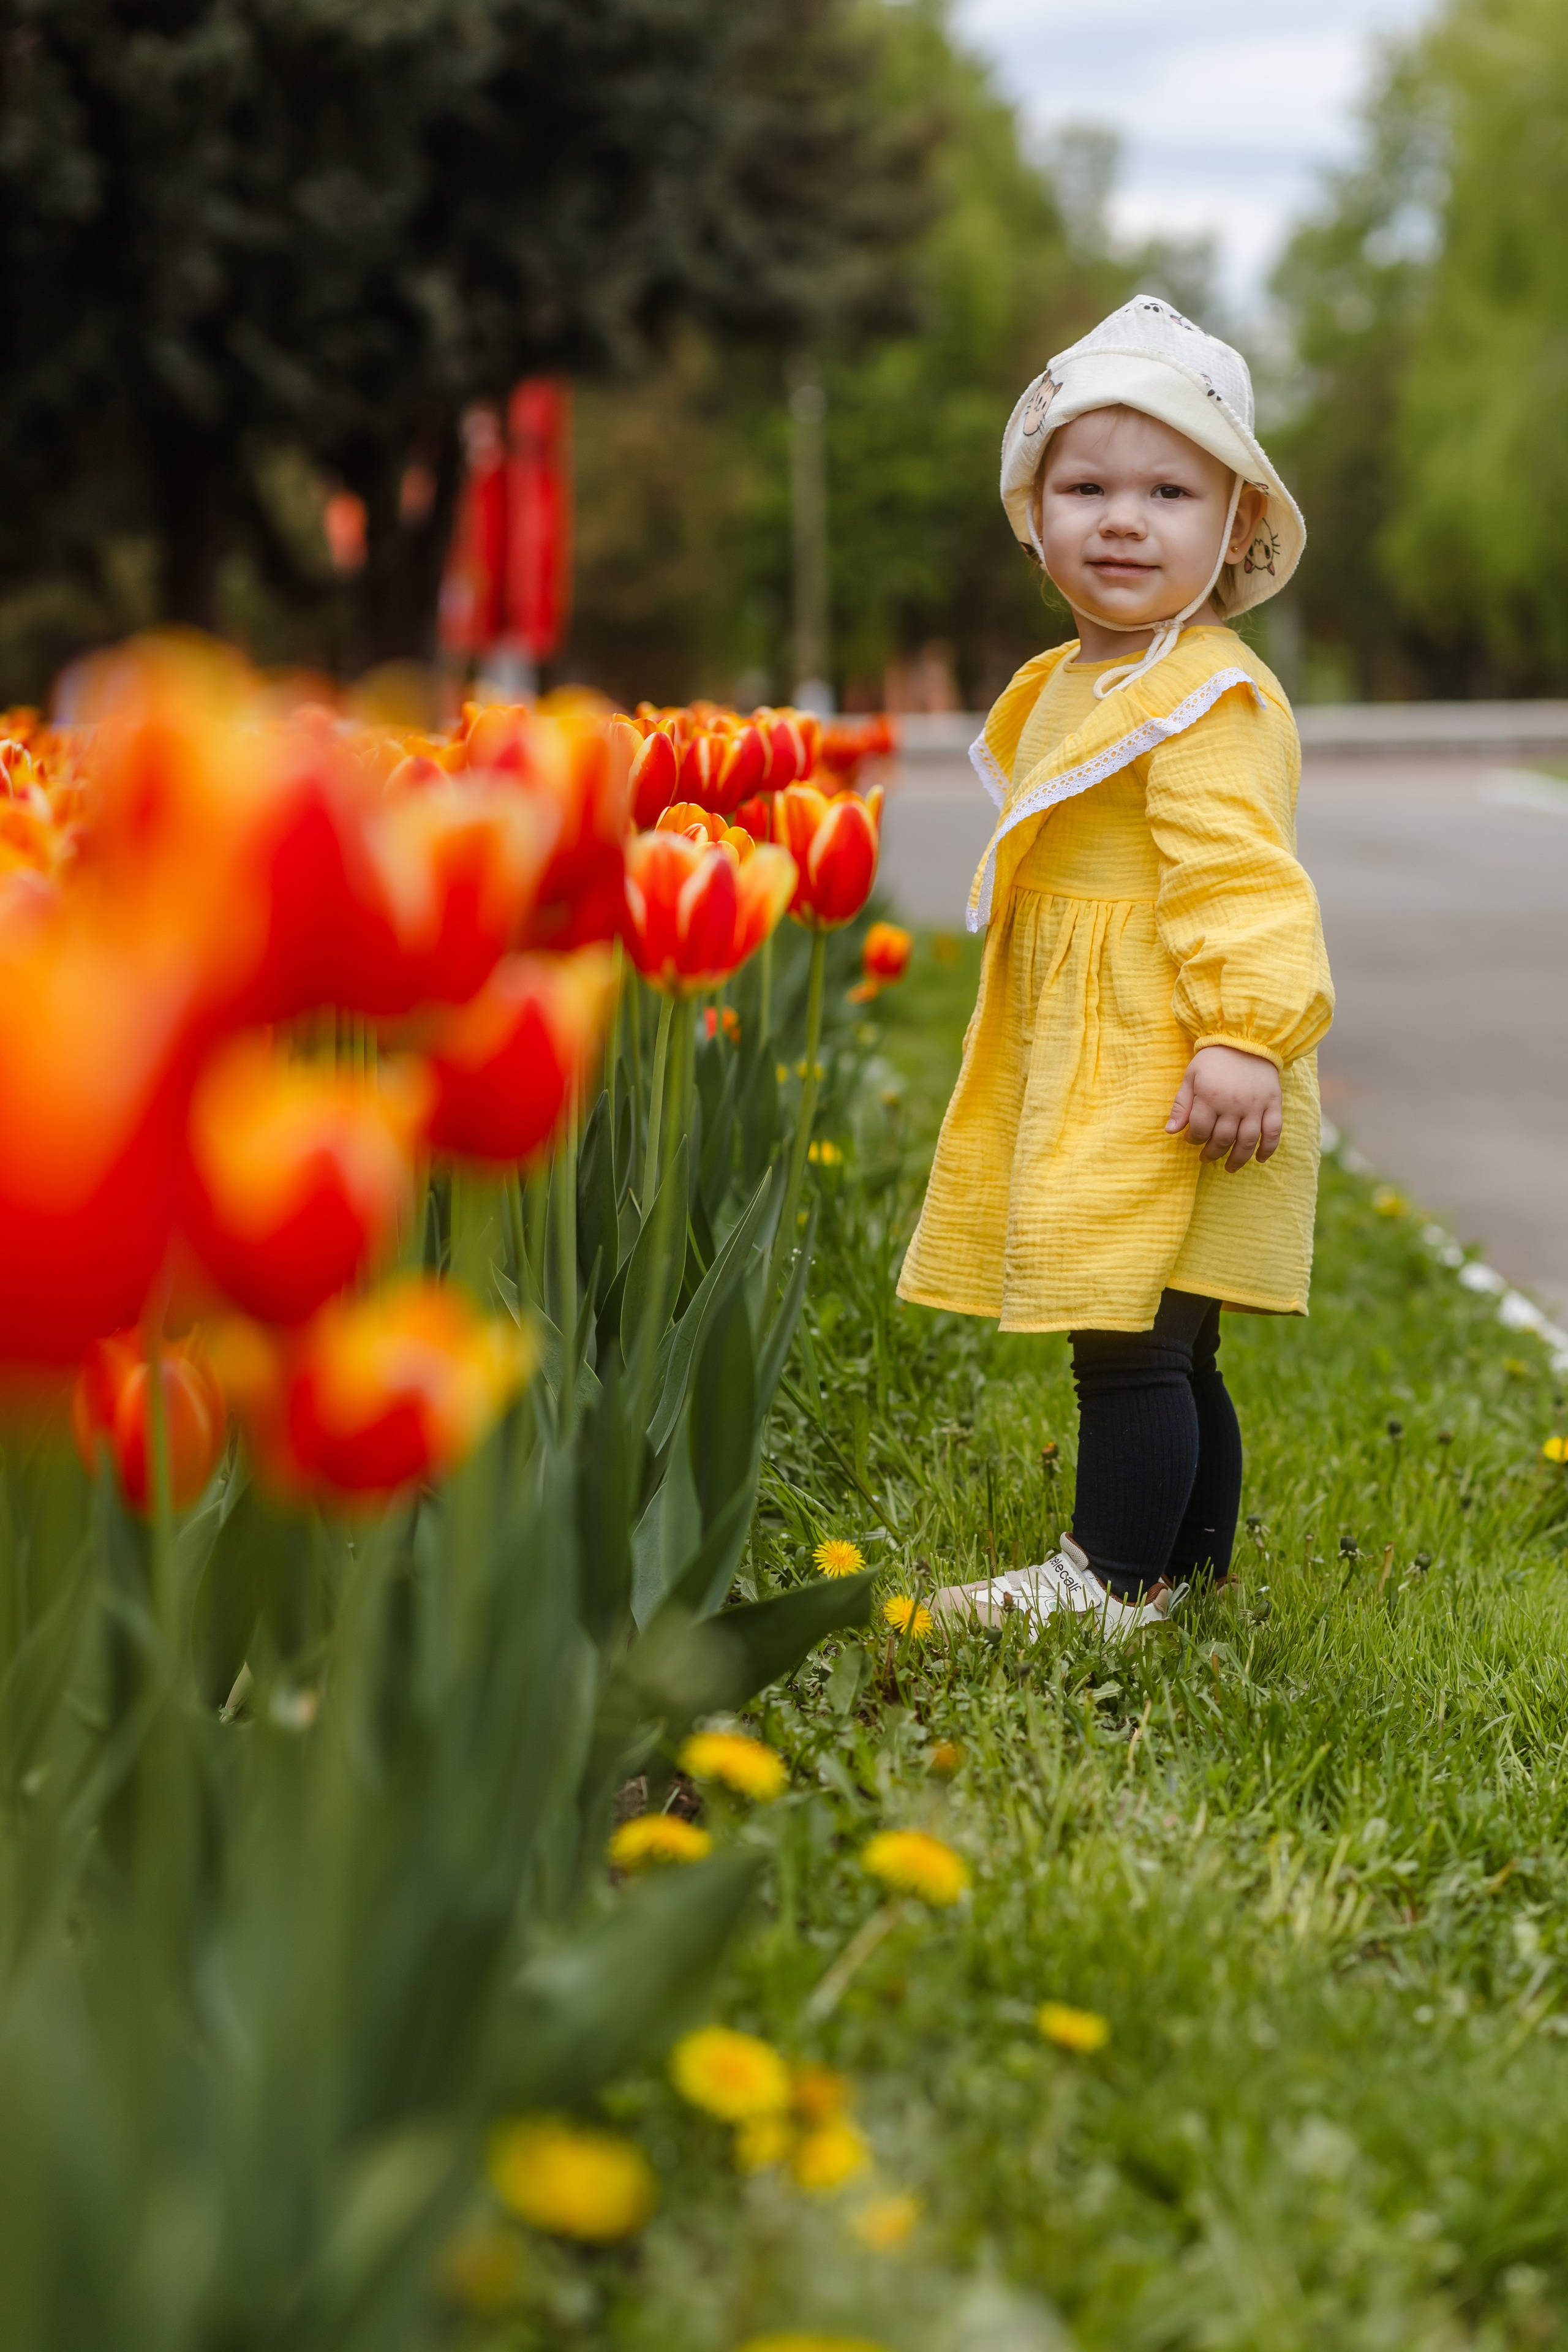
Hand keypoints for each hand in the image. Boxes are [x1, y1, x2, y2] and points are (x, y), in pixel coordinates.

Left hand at [1166, 1044, 1282, 1171]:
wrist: (1247, 1039)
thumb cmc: (1214, 1059)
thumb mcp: (1191, 1077)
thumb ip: (1181, 1105)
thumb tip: (1170, 1132)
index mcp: (1210, 1097)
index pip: (1200, 1130)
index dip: (1194, 1139)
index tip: (1192, 1139)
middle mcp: (1234, 1104)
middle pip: (1223, 1139)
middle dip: (1212, 1153)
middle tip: (1206, 1157)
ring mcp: (1255, 1106)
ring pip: (1247, 1141)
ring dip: (1238, 1159)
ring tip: (1230, 1167)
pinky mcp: (1273, 1104)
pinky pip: (1273, 1131)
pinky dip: (1268, 1148)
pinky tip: (1260, 1159)